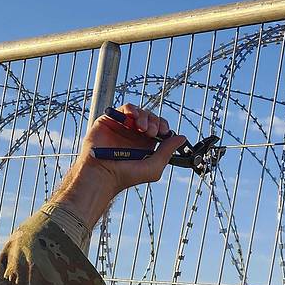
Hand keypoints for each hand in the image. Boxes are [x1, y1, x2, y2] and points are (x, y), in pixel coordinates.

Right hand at [52, 104, 186, 229]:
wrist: (102, 174)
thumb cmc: (126, 176)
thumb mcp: (153, 167)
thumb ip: (167, 152)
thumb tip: (182, 138)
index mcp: (145, 144)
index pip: (159, 128)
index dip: (163, 127)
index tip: (164, 132)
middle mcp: (134, 134)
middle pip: (151, 118)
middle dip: (155, 122)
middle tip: (151, 132)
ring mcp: (122, 126)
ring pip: (140, 112)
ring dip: (145, 116)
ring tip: (142, 128)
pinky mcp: (111, 120)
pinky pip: (125, 108)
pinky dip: (132, 109)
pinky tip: (134, 117)